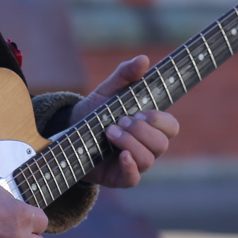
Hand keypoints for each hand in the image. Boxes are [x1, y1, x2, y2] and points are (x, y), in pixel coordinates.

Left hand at [67, 55, 179, 188]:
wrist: (67, 133)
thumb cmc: (93, 112)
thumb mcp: (107, 91)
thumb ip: (125, 75)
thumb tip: (143, 59)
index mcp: (148, 127)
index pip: (171, 127)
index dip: (159, 120)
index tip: (141, 111)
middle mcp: (146, 146)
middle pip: (162, 143)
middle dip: (141, 130)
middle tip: (120, 119)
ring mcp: (134, 163)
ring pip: (148, 159)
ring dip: (130, 143)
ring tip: (109, 131)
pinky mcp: (119, 177)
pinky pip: (134, 178)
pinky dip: (130, 166)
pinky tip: (121, 154)